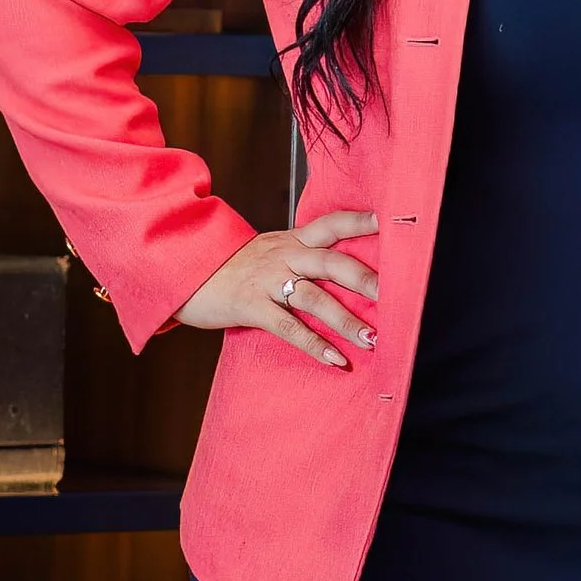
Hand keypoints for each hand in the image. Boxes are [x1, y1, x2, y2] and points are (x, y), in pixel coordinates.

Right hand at [175, 210, 379, 368]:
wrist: (183, 271)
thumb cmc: (235, 267)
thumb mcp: (271, 250)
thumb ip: (304, 255)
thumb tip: (347, 272)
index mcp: (292, 240)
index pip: (331, 224)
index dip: (359, 222)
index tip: (389, 222)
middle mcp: (284, 255)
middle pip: (331, 262)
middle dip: (364, 279)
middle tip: (396, 295)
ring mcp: (267, 281)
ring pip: (314, 298)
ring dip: (346, 320)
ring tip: (373, 338)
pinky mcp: (251, 306)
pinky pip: (288, 327)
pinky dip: (314, 344)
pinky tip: (335, 359)